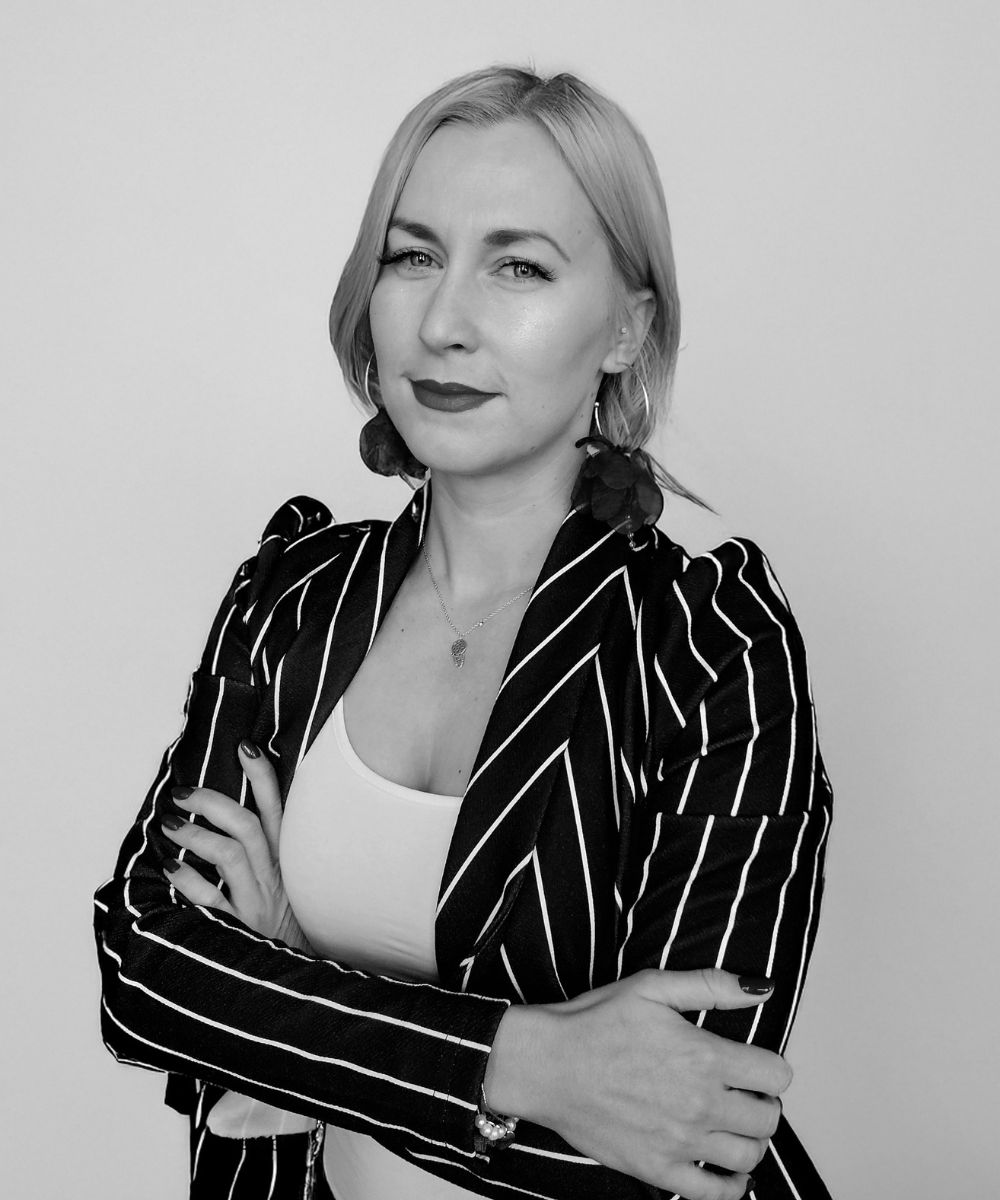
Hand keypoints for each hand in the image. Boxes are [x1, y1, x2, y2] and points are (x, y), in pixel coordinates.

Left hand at [160, 741, 310, 950]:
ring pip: (230, 855)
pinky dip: (190, 881)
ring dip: (196, 835)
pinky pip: (213, 901)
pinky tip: (172, 869)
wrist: (298, 976)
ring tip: (170, 826)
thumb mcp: (288, 880)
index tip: (245, 746)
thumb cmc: (288, 922)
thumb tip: (234, 811)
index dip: (263, 775)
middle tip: (182, 793)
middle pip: (247, 826)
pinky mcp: (240, 929)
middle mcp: (274, 877)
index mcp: (287, 860)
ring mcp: (257, 902)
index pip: (278, 809)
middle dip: (212, 802)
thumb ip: (269, 848)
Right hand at [486, 968, 789, 1199]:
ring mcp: (680, 1143)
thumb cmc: (594, 1022)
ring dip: (750, 1141)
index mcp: (703, 1056)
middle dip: (764, 1103)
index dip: (770, 1066)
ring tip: (733, 1125)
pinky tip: (725, 1169)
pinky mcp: (657, 1170)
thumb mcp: (651, 987)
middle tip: (744, 1093)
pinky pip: (714, 1194)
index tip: (754, 1064)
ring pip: (748, 1157)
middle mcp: (699, 1103)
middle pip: (769, 1118)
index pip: (776, 1074)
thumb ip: (711, 985)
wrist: (546, 1064)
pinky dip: (731, 1186)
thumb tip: (762, 988)